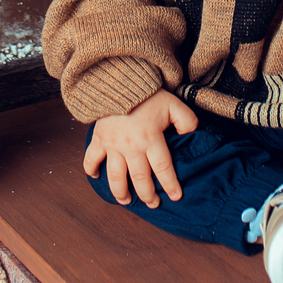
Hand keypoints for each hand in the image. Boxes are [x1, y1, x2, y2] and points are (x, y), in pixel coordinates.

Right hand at [83, 89, 197, 207]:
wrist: (120, 79)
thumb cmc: (148, 93)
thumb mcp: (173, 103)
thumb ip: (186, 120)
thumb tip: (191, 135)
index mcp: (151, 138)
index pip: (163, 168)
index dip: (170, 184)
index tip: (176, 197)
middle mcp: (131, 146)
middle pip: (140, 178)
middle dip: (147, 194)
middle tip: (153, 204)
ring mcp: (113, 144)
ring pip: (116, 176)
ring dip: (120, 192)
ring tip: (126, 201)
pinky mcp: (99, 138)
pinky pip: (91, 158)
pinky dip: (91, 170)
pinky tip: (95, 177)